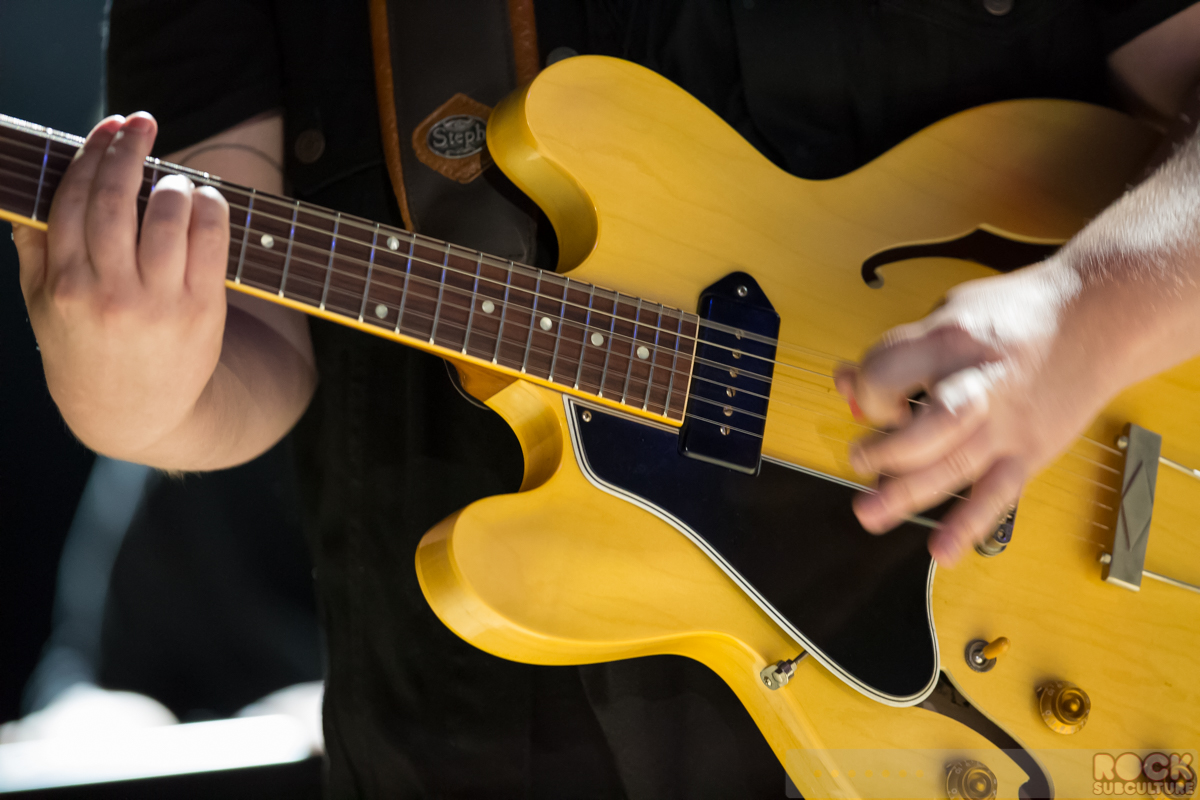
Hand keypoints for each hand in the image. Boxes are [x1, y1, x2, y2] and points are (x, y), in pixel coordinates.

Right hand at [16, 113, 229, 461]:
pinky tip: (206, 197)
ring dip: (173, 182)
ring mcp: (158, 302)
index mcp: (64, 285)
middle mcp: (109, 292)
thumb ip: (35, 253)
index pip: (73, 200)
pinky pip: (210, 244)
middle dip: (129, 150)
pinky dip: (210, 210)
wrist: (135, 414)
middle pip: (116, 200)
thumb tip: (25, 198)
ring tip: (174, 177)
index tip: (108, 126)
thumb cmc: (86, 350)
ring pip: (167, 217)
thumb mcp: (44, 308)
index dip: (91, 154)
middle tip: (141, 121)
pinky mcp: (201, 312)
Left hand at [835, 259, 1123, 564]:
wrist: (1101, 314)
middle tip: (861, 458)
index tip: (869, 396)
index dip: (865, 387)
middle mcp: (981, 382)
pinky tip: (942, 551)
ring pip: (952, 466)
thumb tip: (846, 380)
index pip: (887, 371)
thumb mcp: (949, 310)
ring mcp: (1008, 421)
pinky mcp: (1030, 449)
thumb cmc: (1020, 312)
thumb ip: (899, 348)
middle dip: (882, 450)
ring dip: (904, 494)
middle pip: (923, 427)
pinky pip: (997, 494)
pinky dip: (968, 526)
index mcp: (953, 340)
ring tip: (869, 511)